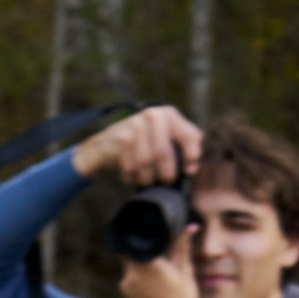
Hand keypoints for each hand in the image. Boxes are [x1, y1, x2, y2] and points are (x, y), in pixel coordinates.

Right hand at [71, 102, 199, 189]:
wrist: (106, 145)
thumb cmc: (140, 146)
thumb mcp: (164, 140)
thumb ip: (181, 148)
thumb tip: (192, 168)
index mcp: (170, 115)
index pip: (189, 135)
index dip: (191, 155)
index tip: (189, 171)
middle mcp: (154, 115)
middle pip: (163, 152)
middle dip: (165, 172)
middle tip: (166, 182)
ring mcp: (136, 125)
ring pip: (146, 161)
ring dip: (146, 177)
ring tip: (146, 181)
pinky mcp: (120, 138)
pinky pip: (130, 166)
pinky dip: (132, 177)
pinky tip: (132, 178)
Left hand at [119, 234, 200, 297]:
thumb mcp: (185, 271)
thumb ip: (182, 247)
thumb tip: (190, 226)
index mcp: (147, 263)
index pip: (136, 241)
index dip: (142, 236)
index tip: (151, 233)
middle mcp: (132, 273)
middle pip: (131, 253)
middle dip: (143, 250)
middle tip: (157, 250)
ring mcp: (126, 286)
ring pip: (130, 266)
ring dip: (141, 264)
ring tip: (157, 267)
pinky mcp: (126, 296)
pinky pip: (130, 279)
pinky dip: (138, 276)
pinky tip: (152, 281)